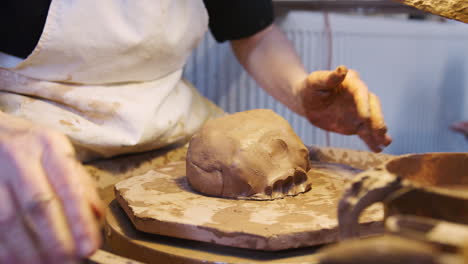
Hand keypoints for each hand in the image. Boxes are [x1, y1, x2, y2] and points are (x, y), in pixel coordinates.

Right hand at [0, 113, 103, 262]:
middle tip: (69, 262)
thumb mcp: (60, 154)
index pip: (69, 186)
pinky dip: (4, 249)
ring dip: (29, 251)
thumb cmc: (32, 147)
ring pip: (9, 220)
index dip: (80, 220)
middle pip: (38, 205)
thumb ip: (80, 184)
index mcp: (50, 145)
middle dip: (56, 240)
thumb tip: (97, 217)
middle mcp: (20, 155)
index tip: (90, 247)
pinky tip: (17, 261)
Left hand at [298, 65, 391, 151]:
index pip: (361, 92)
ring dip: (379, 131)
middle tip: (380, 131)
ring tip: (385, 142)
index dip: (364, 104)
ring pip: (373, 121)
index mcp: (351, 83)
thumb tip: (343, 69)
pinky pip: (366, 132)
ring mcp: (360, 110)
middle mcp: (360, 96)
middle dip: (377, 119)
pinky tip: (379, 148)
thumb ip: (329, 78)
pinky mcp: (357, 123)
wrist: (307, 101)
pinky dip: (372, 140)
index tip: (364, 117)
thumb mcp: (315, 81)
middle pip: (373, 106)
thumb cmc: (311, 88)